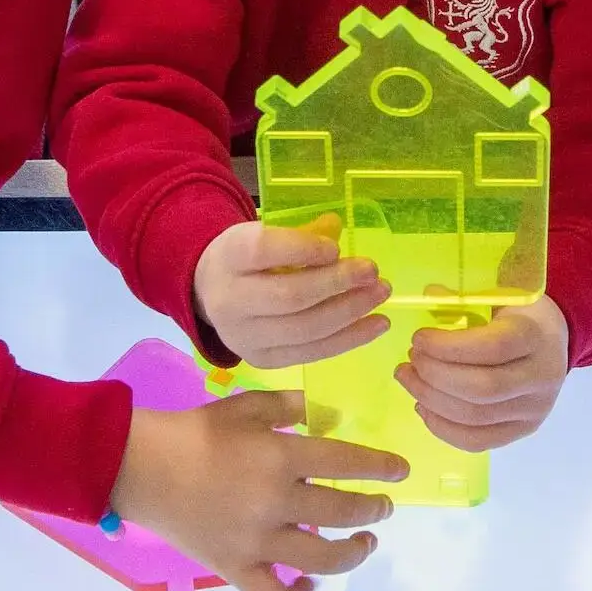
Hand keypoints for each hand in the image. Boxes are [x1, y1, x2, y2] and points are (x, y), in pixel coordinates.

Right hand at [110, 389, 405, 590]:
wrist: (139, 468)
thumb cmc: (192, 432)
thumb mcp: (242, 406)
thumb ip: (284, 406)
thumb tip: (315, 410)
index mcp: (282, 458)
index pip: (348, 464)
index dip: (380, 468)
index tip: (399, 472)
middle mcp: (277, 503)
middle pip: (343, 513)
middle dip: (372, 510)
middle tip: (382, 507)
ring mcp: (258, 542)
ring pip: (322, 559)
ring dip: (353, 553)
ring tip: (364, 544)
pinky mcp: (236, 569)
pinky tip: (309, 588)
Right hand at [194, 214, 389, 367]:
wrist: (211, 294)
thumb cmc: (248, 259)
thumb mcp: (263, 234)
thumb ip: (299, 234)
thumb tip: (337, 230)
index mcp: (229, 257)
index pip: (263, 251)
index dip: (303, 249)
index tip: (336, 248)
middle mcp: (229, 301)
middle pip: (290, 296)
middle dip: (338, 283)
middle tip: (372, 271)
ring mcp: (244, 337)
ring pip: (305, 330)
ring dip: (351, 312)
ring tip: (380, 294)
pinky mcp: (262, 360)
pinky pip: (312, 353)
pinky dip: (349, 339)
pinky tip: (376, 325)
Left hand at [396, 296, 569, 450]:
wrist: (553, 341)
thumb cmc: (519, 314)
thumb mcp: (500, 295)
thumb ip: (466, 297)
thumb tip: (427, 296)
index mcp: (537, 336)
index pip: (493, 348)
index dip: (448, 347)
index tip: (418, 339)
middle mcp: (541, 377)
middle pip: (482, 388)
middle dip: (434, 376)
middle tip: (410, 360)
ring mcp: (534, 409)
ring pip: (474, 417)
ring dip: (431, 400)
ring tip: (409, 379)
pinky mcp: (523, 430)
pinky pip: (477, 441)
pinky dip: (442, 427)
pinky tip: (423, 407)